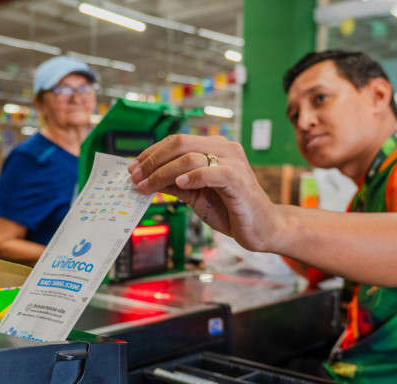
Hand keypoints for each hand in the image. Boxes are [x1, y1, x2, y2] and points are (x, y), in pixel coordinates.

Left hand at [128, 134, 281, 251]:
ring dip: (163, 172)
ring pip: (190, 156)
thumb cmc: (231, 210)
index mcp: (214, 148)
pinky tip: (178, 184)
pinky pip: (212, 172)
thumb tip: (146, 179)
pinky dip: (192, 176)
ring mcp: (233, 162)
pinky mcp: (238, 179)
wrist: (263, 228)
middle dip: (152, 160)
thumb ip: (174, 185)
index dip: (151, 153)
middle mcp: (224, 149)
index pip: (176, 141)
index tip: (132, 168)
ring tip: (147, 187)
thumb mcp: (195, 196)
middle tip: (135, 177)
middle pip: (180, 143)